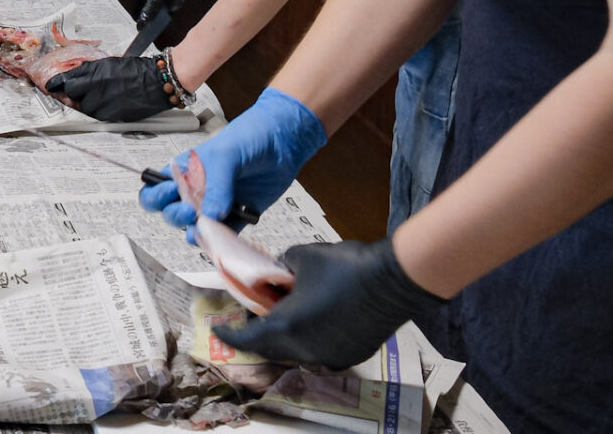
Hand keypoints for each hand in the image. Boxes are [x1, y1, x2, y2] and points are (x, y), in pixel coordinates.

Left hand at [44, 55, 174, 121]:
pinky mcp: (114, 116)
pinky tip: (105, 103)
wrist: (158, 82)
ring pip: (84, 108)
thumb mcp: (109, 63)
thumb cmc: (137, 69)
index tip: (50, 86)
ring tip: (95, 97)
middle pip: (72, 96)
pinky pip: (98, 115)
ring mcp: (105, 104)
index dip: (57, 84)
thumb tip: (75, 74)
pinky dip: (98, 110)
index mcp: (95, 73)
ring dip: (85, 103)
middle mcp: (97, 89)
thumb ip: (90, 70)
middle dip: (72, 94)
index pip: (67, 80)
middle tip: (75, 91)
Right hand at [139, 88, 326, 228]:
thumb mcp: (226, 154)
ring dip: (197, 232)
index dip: (155, 196)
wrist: (284, 141)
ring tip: (207, 228)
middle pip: (171, 212)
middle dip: (175, 216)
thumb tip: (209, 216)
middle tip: (191, 212)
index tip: (170, 195)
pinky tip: (223, 238)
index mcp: (185, 170)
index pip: (156, 188)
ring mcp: (217, 205)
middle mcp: (197, 189)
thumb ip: (215, 184)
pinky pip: (224, 235)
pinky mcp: (239, 217)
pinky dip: (222, 240)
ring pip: (195, 227)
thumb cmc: (248, 137)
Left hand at [213, 238, 445, 368]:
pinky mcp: (351, 355)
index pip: (247, 339)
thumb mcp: (301, 256)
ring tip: (284, 312)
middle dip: (258, 333)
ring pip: (296, 350)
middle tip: (253, 314)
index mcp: (287, 327)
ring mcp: (330, 356)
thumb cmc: (343, 265)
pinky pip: (321, 350)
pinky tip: (315, 318)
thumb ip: (281, 268)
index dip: (230, 336)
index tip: (219, 331)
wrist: (393, 280)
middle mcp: (306, 349)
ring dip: (286, 335)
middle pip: (271, 347)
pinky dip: (310, 338)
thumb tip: (279, 274)